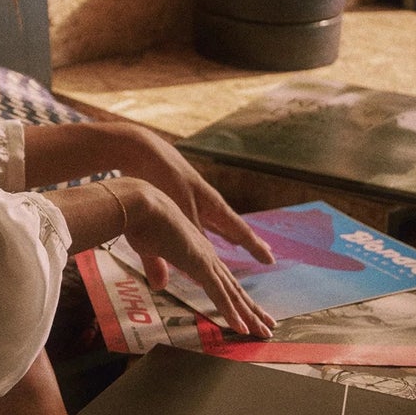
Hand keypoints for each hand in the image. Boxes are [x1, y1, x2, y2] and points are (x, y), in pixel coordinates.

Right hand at [120, 180, 275, 339]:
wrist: (141, 205)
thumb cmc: (142, 223)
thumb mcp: (149, 251)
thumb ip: (157, 268)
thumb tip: (159, 285)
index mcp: (196, 252)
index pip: (222, 280)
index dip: (235, 299)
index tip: (247, 314)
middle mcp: (206, 256)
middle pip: (233, 288)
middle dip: (251, 310)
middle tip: (267, 328)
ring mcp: (205, 260)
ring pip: (232, 294)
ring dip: (248, 316)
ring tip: (264, 332)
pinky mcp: (200, 265)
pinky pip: (218, 294)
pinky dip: (230, 312)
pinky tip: (241, 327)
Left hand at [122, 124, 275, 269]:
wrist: (144, 151)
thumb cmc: (165, 177)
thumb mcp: (181, 207)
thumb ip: (192, 234)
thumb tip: (204, 263)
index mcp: (213, 204)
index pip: (240, 230)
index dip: (255, 247)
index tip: (270, 260)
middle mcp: (207, 203)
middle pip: (233, 227)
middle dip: (248, 243)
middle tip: (267, 256)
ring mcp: (193, 200)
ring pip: (216, 223)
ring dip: (227, 235)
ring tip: (238, 245)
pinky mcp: (176, 198)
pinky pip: (198, 219)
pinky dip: (204, 229)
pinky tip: (202, 233)